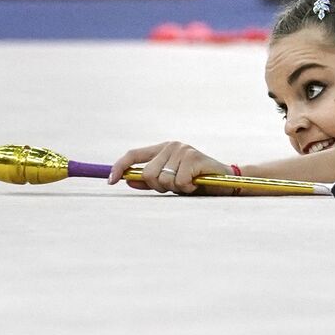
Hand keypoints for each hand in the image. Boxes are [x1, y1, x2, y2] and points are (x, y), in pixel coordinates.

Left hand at [108, 141, 237, 195]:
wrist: (225, 182)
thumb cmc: (195, 182)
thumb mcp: (169, 183)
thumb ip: (149, 181)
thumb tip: (126, 180)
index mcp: (162, 149)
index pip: (133, 154)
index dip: (119, 167)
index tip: (110, 181)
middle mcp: (171, 146)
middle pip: (146, 173)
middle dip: (158, 186)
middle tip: (176, 186)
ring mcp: (183, 150)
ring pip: (162, 179)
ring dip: (175, 188)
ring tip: (188, 184)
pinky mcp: (194, 158)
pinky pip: (178, 181)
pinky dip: (186, 188)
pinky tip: (196, 184)